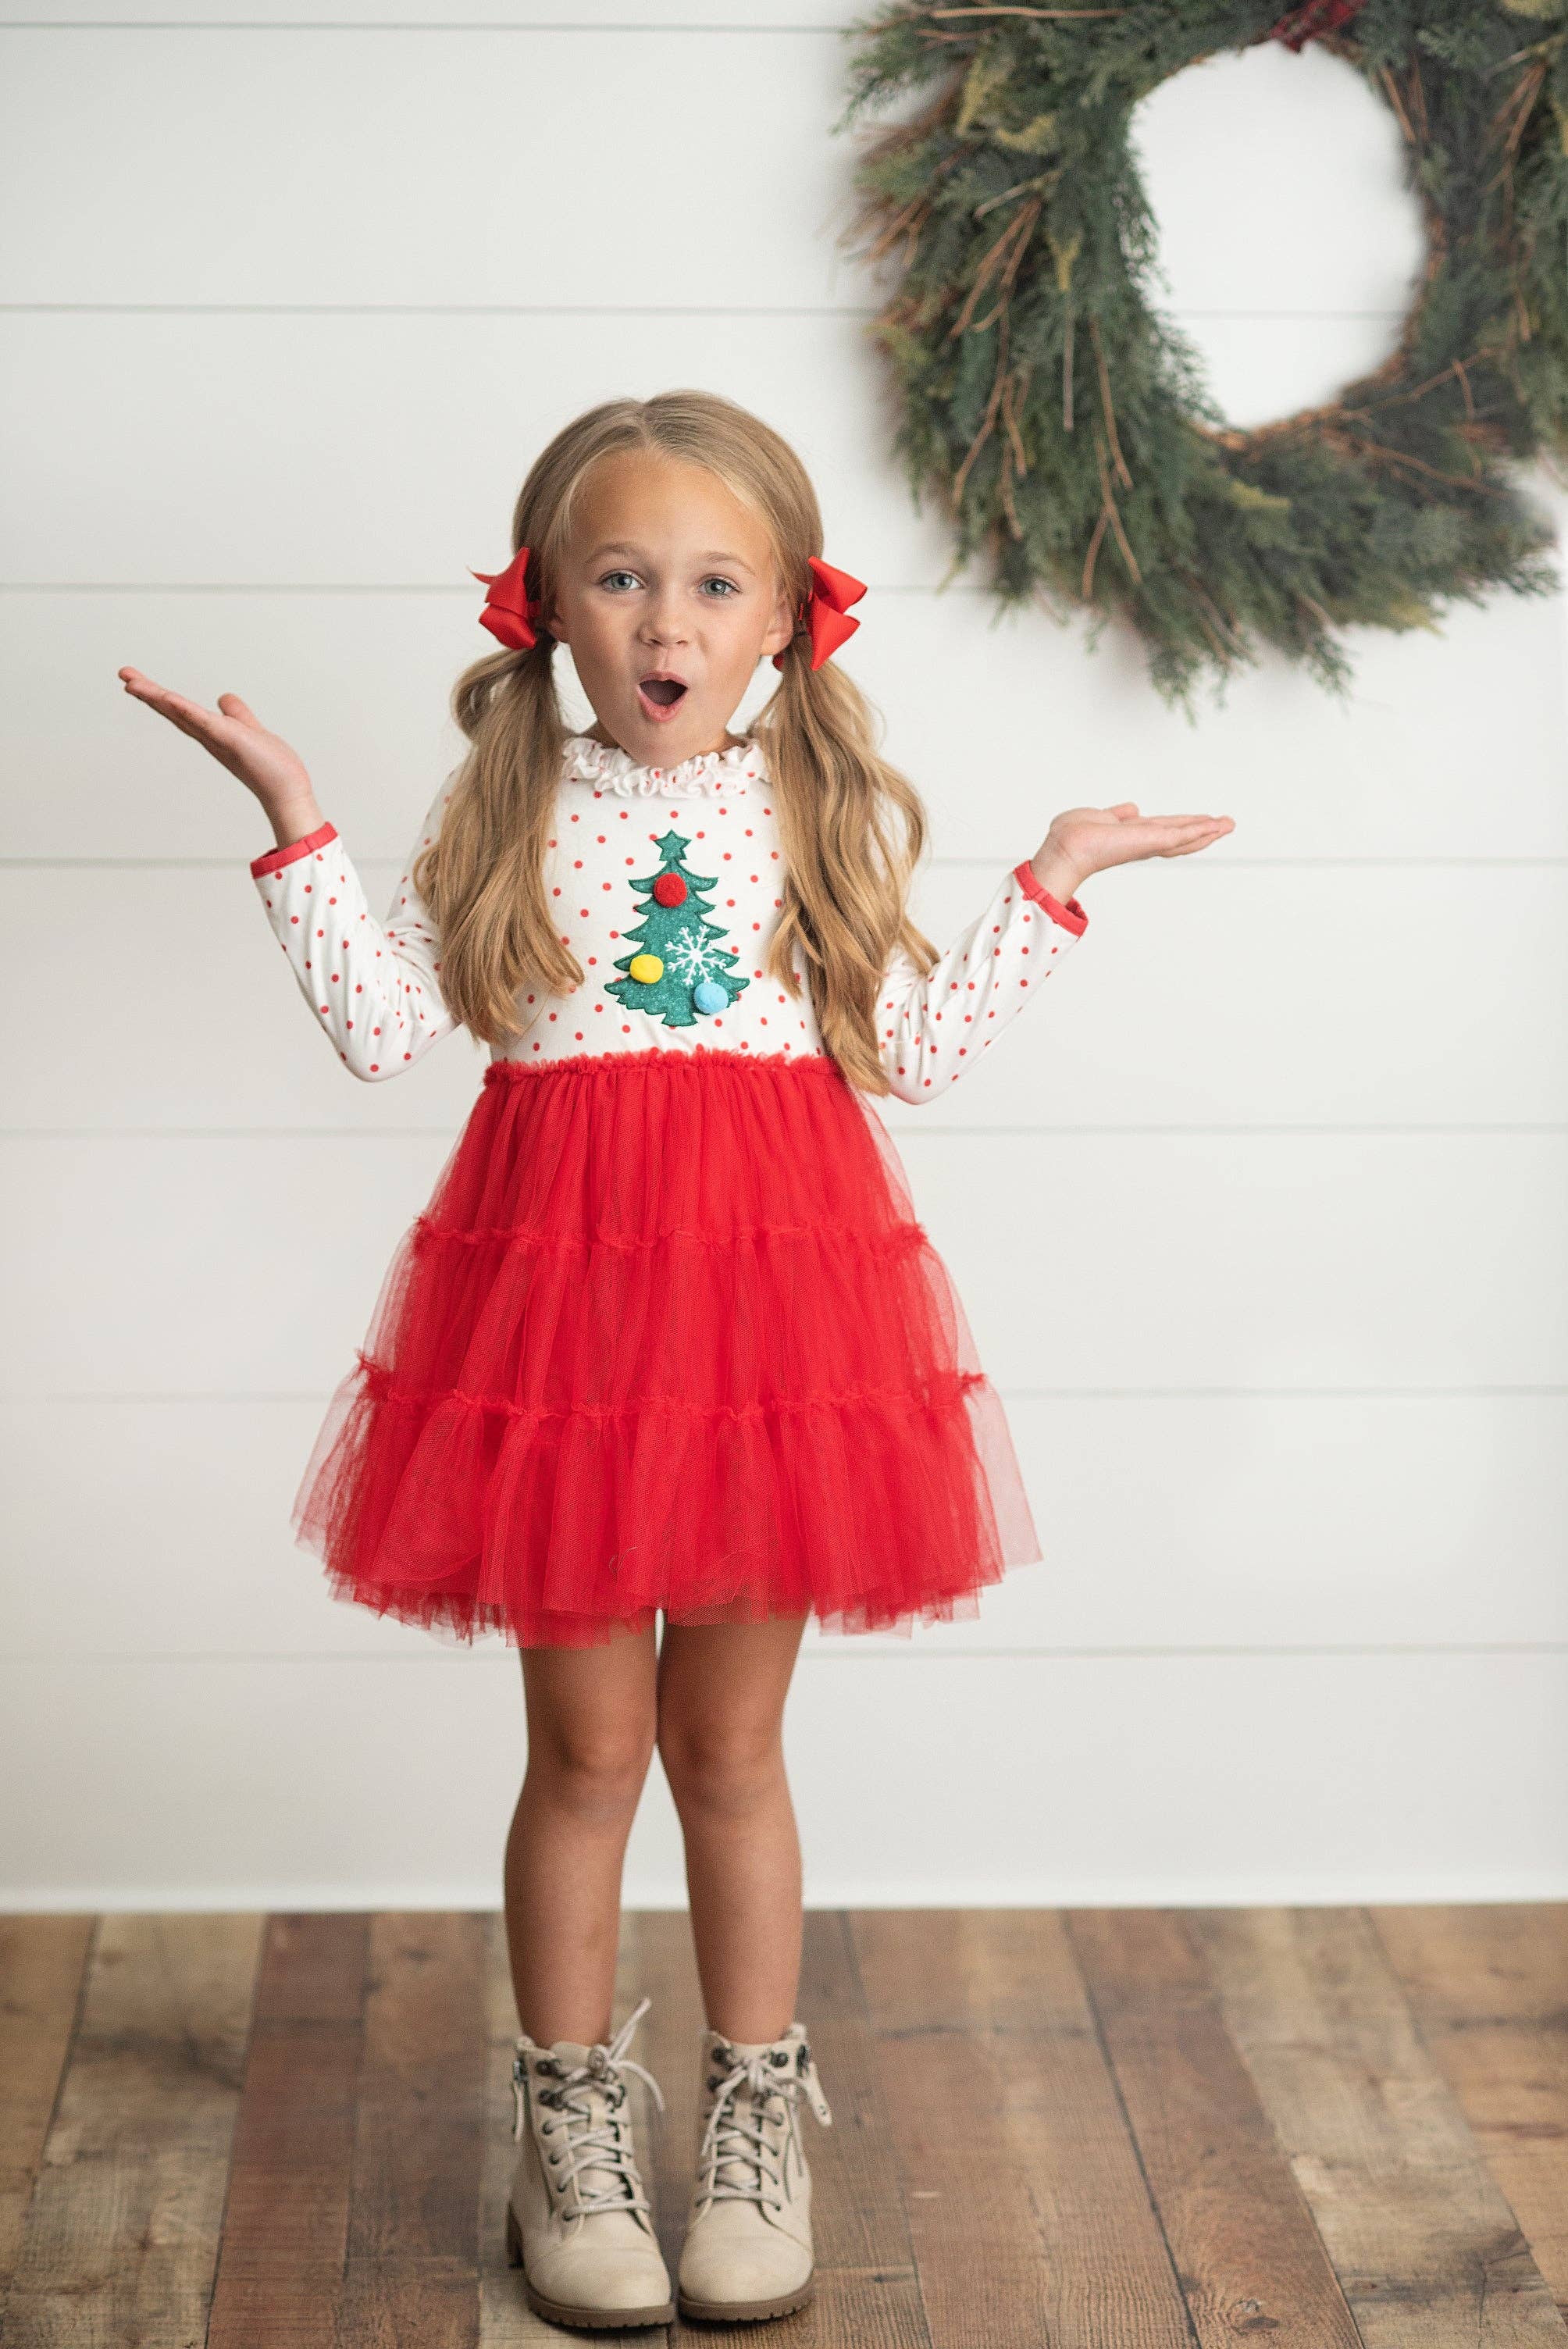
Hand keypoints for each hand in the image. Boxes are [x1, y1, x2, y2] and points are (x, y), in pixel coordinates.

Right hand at [117, 666, 319, 831]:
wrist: (286, 789)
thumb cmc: (270, 766)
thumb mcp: (249, 729)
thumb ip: (237, 714)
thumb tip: (224, 698)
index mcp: (211, 731)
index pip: (179, 709)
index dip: (158, 695)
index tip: (135, 680)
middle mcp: (208, 736)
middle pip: (172, 710)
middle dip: (147, 692)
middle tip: (123, 675)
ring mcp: (216, 738)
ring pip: (180, 713)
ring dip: (155, 697)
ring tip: (131, 682)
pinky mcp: (228, 739)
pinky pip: (202, 721)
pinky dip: (184, 709)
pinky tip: (167, 698)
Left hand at [1031, 803, 1234, 899]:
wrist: (1067, 847)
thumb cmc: (1074, 836)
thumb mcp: (1100, 818)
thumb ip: (1118, 815)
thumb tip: (1132, 808)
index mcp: (1133, 835)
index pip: (1165, 830)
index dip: (1185, 825)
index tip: (1203, 821)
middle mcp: (1143, 841)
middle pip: (1181, 836)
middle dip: (1204, 830)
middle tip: (1227, 824)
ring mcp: (1149, 843)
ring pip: (1185, 838)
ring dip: (1208, 831)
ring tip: (1228, 825)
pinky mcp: (1151, 842)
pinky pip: (1181, 836)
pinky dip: (1199, 831)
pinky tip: (1215, 826)